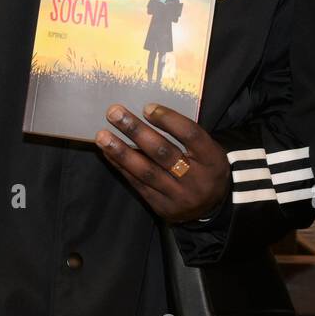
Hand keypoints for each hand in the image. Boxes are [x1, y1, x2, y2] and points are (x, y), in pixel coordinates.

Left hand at [95, 103, 229, 223]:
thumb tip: (148, 113)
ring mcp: (178, 196)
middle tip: (114, 113)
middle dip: (136, 131)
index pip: (191, 135)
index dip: (169, 120)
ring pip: (146, 172)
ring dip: (121, 152)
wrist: (211, 208)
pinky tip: (109, 153)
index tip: (147, 107)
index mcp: (212, 159)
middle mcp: (196, 179)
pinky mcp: (162, 207)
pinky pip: (138, 185)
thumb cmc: (205, 168)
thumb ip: (185, 135)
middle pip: (163, 153)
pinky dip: (122, 167)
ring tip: (102, 136)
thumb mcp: (208, 150)